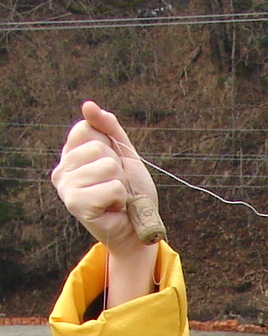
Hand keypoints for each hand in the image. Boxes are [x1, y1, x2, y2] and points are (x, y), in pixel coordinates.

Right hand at [51, 101, 158, 256]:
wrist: (138, 231)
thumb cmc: (132, 194)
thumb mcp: (124, 153)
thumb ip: (108, 127)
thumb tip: (87, 105)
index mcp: (69, 155)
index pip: (86, 128)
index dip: (110, 146)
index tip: (112, 169)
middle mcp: (61, 170)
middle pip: (97, 147)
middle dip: (117, 168)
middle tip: (116, 188)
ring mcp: (66, 188)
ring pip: (107, 166)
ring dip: (121, 184)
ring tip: (116, 199)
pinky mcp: (76, 205)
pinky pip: (112, 187)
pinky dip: (121, 198)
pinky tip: (114, 209)